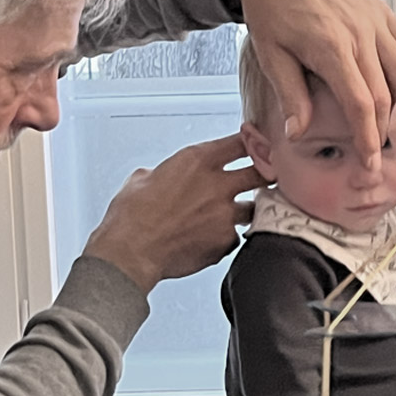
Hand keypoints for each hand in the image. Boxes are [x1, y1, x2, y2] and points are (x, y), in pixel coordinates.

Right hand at [83, 134, 265, 293]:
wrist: (130, 252)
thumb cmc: (130, 216)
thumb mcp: (142, 179)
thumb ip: (164, 173)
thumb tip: (161, 177)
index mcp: (197, 161)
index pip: (241, 142)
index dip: (253, 143)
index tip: (257, 146)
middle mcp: (218, 185)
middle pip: (261, 173)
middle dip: (265, 175)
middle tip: (265, 178)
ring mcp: (225, 215)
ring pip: (252, 208)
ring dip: (245, 210)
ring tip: (233, 214)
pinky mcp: (225, 242)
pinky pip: (235, 236)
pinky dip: (226, 237)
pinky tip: (211, 239)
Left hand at [217, 0, 395, 165]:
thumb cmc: (271, 11)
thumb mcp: (271, 57)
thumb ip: (291, 97)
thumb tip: (298, 135)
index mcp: (332, 46)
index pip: (360, 103)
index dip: (368, 138)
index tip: (370, 163)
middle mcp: (361, 33)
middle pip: (387, 93)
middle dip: (389, 131)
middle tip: (386, 158)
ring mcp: (375, 20)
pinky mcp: (381, 12)